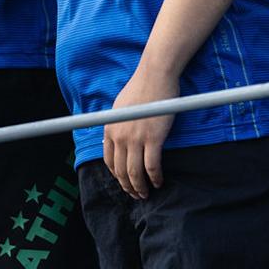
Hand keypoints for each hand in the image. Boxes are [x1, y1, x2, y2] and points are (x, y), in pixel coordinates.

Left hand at [103, 65, 177, 198]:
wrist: (155, 74)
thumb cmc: (141, 87)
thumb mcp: (120, 107)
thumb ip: (118, 124)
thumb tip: (119, 138)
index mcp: (110, 128)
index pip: (109, 161)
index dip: (117, 176)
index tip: (124, 182)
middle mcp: (119, 135)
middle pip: (121, 170)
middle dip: (128, 187)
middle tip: (136, 194)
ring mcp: (135, 138)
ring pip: (135, 172)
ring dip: (140, 187)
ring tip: (146, 194)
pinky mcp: (153, 138)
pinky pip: (152, 166)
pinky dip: (155, 178)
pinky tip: (159, 182)